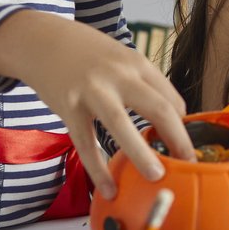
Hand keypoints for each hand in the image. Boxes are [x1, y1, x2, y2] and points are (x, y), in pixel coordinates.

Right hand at [0, 10, 193, 196]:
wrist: (41, 40)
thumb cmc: (87, 53)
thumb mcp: (120, 57)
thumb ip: (142, 82)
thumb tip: (170, 116)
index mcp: (137, 62)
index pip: (170, 97)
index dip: (183, 126)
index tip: (185, 147)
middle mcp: (118, 74)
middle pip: (158, 108)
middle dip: (177, 139)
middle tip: (187, 164)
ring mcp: (92, 91)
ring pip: (121, 125)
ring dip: (141, 154)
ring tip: (156, 177)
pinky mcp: (69, 107)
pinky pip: (86, 144)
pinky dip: (98, 170)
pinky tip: (109, 189)